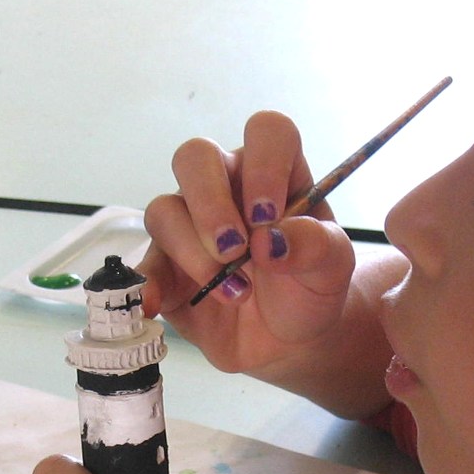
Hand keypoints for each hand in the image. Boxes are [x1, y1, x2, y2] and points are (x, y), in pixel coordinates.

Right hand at [138, 111, 358, 381]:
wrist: (287, 341)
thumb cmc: (310, 288)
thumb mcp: (332, 269)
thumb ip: (317, 247)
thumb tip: (271, 241)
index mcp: (272, 173)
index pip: (266, 132)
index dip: (264, 164)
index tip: (269, 216)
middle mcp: (224, 186)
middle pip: (194, 156)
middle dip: (210, 203)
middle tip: (234, 251)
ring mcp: (186, 223)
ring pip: (163, 208)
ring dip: (194, 253)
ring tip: (233, 293)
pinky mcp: (162, 264)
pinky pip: (140, 262)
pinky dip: (147, 283)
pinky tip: (157, 304)